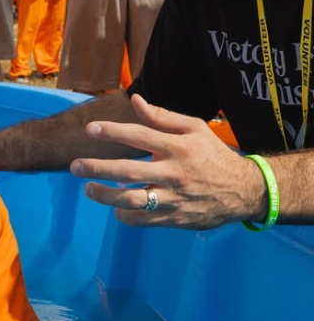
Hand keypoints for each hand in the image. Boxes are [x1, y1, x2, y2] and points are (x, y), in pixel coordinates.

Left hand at [71, 95, 265, 228]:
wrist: (246, 191)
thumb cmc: (214, 156)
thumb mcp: (196, 130)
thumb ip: (163, 117)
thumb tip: (135, 100)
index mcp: (179, 148)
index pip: (141, 137)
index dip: (113, 132)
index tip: (90, 130)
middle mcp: (175, 173)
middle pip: (128, 171)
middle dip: (97, 168)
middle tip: (75, 166)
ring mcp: (174, 198)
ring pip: (132, 200)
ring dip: (104, 196)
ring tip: (89, 189)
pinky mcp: (175, 218)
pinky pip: (142, 220)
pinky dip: (124, 215)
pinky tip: (116, 207)